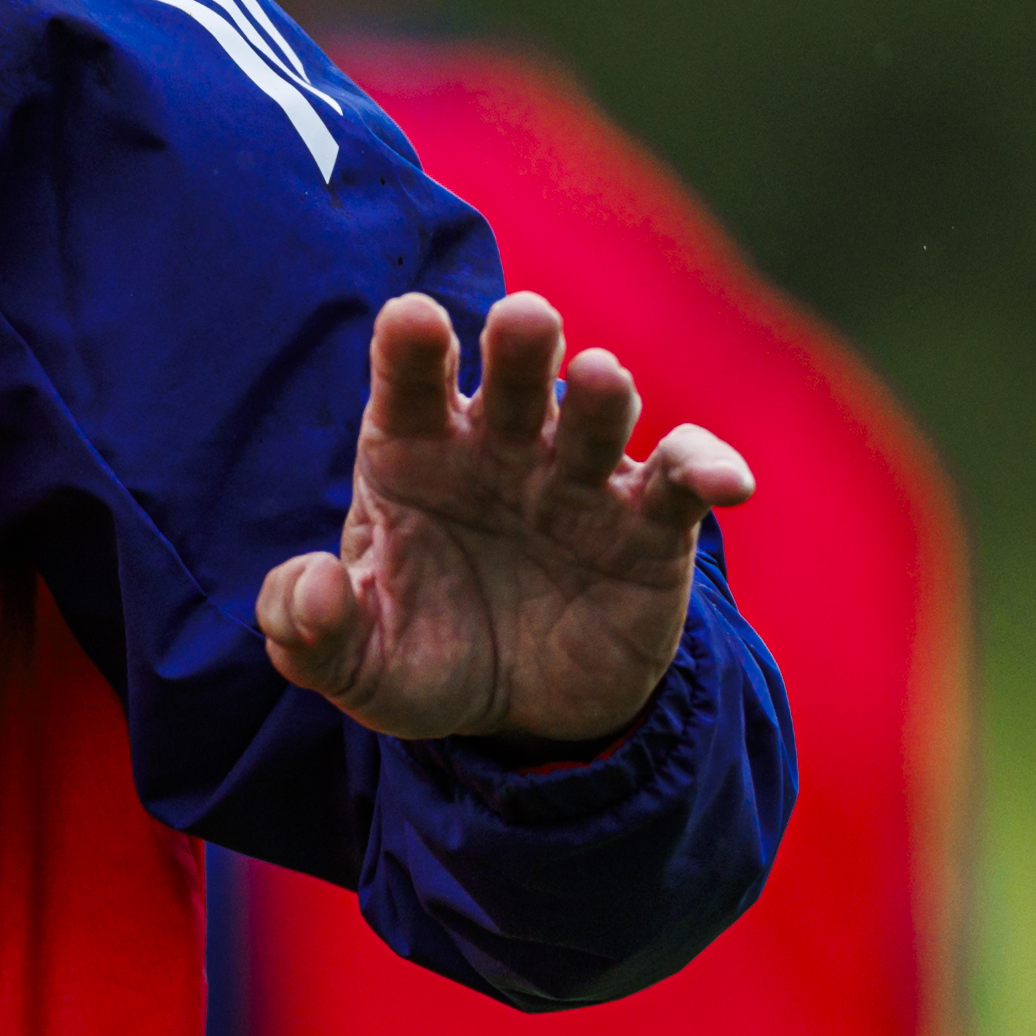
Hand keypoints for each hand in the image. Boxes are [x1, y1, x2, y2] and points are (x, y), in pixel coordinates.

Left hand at [256, 291, 755, 750]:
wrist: (523, 717)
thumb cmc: (426, 657)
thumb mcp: (356, 664)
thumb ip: (309, 628)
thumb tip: (309, 585)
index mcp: (414, 453)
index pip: (409, 381)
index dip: (411, 346)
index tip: (414, 319)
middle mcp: (499, 446)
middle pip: (514, 375)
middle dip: (521, 342)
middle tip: (524, 319)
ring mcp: (577, 477)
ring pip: (597, 414)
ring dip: (605, 395)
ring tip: (602, 381)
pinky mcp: (649, 525)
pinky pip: (680, 481)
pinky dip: (707, 468)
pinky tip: (727, 483)